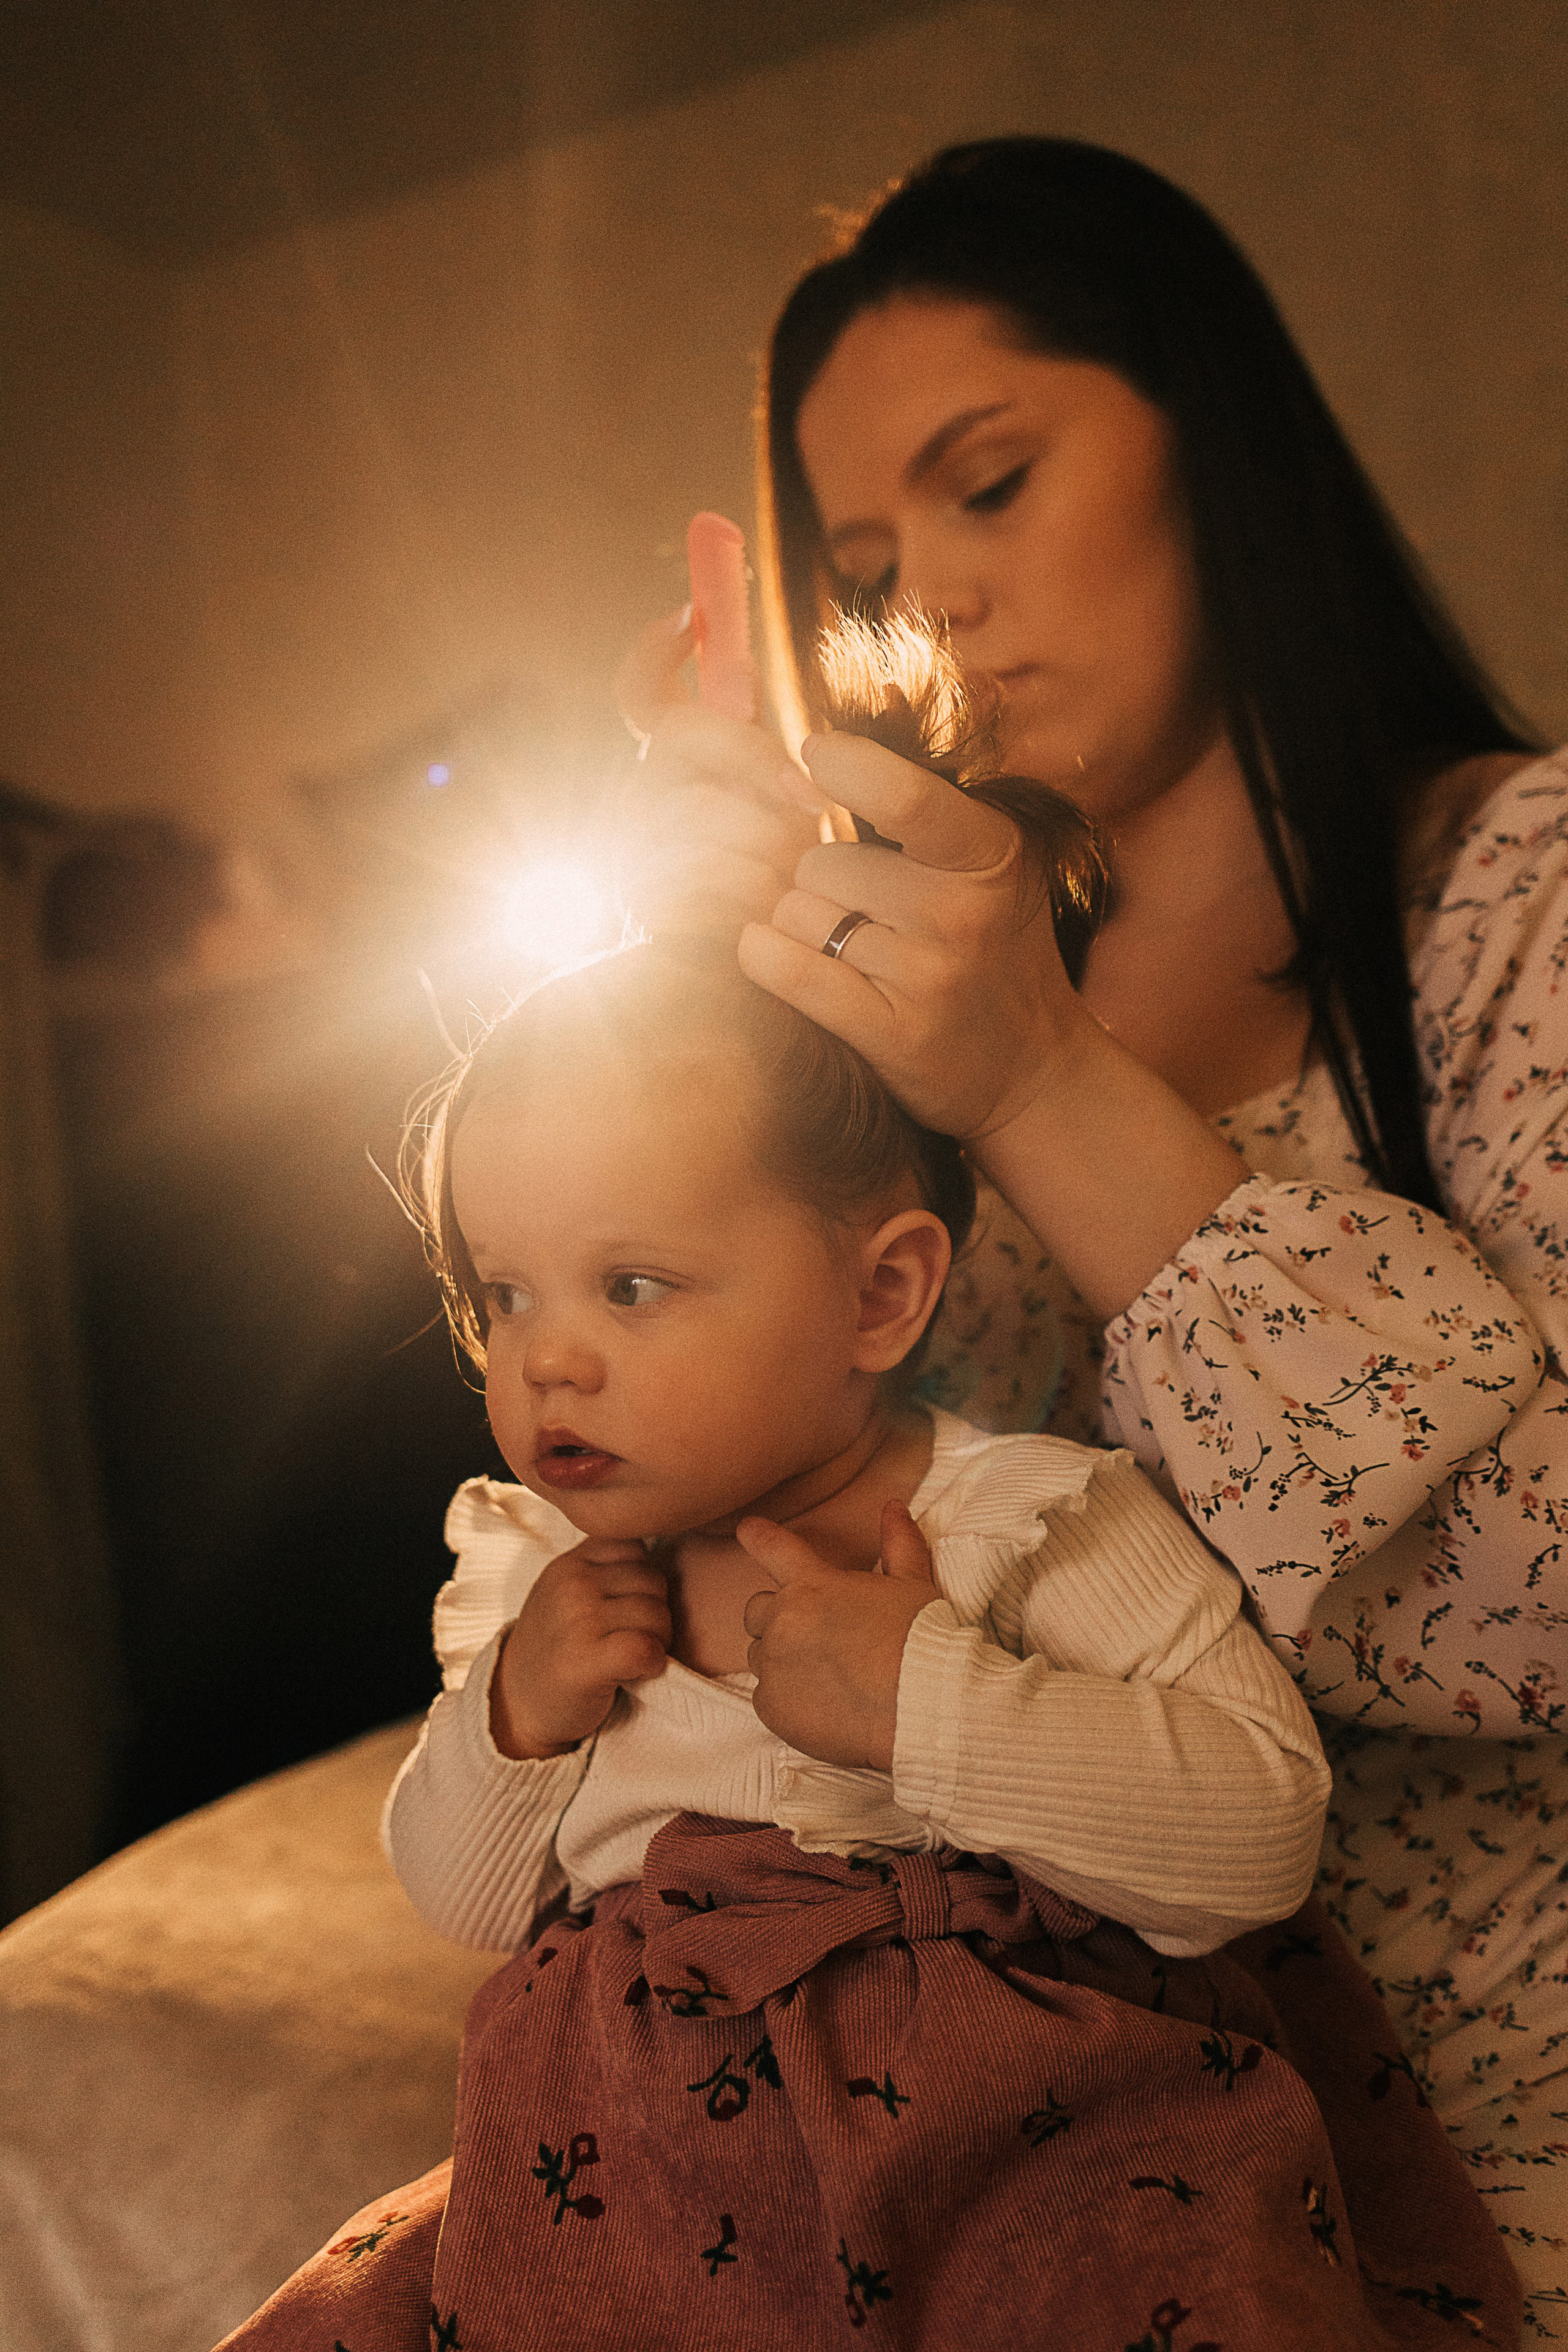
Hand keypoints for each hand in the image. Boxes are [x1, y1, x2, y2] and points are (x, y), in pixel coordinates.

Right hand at [491, 1536, 670, 1759]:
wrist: (517, 1705)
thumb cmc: (557, 1648)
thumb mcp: (567, 1593)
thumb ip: (603, 1567)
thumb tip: (660, 1544)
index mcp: (570, 1563)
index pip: (637, 1548)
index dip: (644, 1581)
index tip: (627, 1609)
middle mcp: (572, 1584)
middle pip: (654, 1581)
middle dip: (656, 1612)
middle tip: (635, 1639)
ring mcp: (578, 1620)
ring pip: (657, 1614)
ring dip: (658, 1641)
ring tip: (633, 1656)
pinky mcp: (586, 1661)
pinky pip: (646, 1648)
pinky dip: (653, 1663)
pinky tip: (635, 1673)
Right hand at [612, 608, 822, 933]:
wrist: (763, 979)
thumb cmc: (782, 881)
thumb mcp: (784, 803)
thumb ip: (767, 752)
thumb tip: (749, 672)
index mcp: (673, 765)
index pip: (640, 692)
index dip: (653, 651)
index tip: (689, 616)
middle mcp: (638, 794)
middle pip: (681, 736)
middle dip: (757, 766)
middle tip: (811, 810)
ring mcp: (632, 845)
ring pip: (704, 810)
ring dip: (767, 843)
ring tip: (790, 875)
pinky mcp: (644, 900)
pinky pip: (710, 873)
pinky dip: (752, 892)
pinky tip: (767, 908)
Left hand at [737, 1501, 939, 1771]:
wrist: (926, 1703)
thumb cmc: (924, 1640)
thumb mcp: (913, 1584)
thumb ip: (898, 1543)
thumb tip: (893, 1506)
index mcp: (813, 1584)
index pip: (771, 1548)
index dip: (756, 1536)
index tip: (745, 1529)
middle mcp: (783, 1620)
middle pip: (756, 1611)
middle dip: (779, 1618)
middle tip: (818, 1637)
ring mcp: (773, 1665)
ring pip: (760, 1656)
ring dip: (782, 1660)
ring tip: (827, 1677)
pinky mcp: (772, 1707)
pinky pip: (765, 1698)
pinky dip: (786, 1701)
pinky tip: (824, 1707)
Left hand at [738, 729, 1244, 1318]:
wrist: (1034, 1072)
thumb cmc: (991, 951)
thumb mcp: (984, 868)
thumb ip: (915, 812)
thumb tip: (802, 758)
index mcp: (991, 855)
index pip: (902, 793)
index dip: (840, 765)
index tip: (814, 757)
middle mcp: (964, 913)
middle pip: (821, 861)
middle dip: (818, 879)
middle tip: (857, 908)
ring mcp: (930, 978)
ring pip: (798, 915)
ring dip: (801, 926)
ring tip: (845, 947)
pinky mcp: (894, 1036)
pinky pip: (790, 972)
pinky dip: (766, 958)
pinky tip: (774, 957)